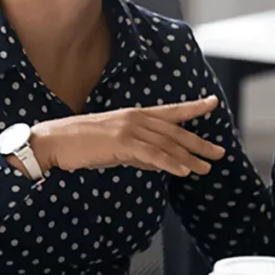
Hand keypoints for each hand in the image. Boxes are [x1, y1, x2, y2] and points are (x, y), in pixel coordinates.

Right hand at [29, 96, 225, 175]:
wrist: (55, 141)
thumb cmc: (82, 144)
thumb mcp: (116, 145)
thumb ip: (138, 151)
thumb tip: (157, 161)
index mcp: (135, 115)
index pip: (170, 111)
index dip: (193, 108)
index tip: (212, 103)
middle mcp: (135, 118)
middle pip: (175, 131)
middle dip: (199, 143)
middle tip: (219, 152)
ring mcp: (129, 129)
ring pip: (167, 144)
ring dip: (188, 157)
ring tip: (205, 168)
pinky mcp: (121, 143)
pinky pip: (151, 154)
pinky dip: (169, 163)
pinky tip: (183, 171)